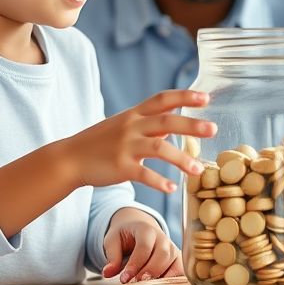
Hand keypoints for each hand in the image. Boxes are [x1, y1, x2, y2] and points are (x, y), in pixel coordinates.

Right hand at [66, 89, 215, 192]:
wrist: (70, 158)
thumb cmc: (100, 141)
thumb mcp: (124, 125)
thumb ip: (148, 123)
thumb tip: (173, 124)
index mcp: (134, 114)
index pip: (163, 99)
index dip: (185, 96)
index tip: (206, 97)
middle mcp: (131, 126)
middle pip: (166, 121)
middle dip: (191, 124)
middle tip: (213, 129)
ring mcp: (125, 146)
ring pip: (159, 148)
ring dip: (181, 159)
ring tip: (199, 170)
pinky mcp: (120, 167)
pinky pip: (144, 174)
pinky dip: (159, 182)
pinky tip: (172, 188)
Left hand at [103, 207, 182, 282]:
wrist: (138, 229)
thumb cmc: (125, 236)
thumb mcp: (112, 241)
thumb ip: (112, 256)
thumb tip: (108, 273)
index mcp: (146, 229)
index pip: (144, 246)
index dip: (135, 264)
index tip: (124, 278)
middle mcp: (162, 237)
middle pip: (162, 254)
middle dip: (150, 271)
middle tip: (136, 283)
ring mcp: (172, 248)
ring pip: (172, 262)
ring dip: (160, 277)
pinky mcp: (177, 259)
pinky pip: (180, 269)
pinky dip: (173, 279)